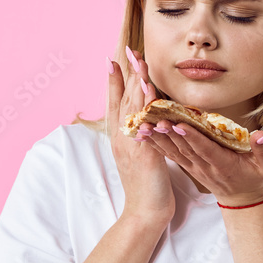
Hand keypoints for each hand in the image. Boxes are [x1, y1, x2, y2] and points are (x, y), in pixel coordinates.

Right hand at [107, 47, 174, 223]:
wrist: (145, 213)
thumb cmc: (147, 187)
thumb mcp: (142, 156)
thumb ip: (141, 138)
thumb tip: (146, 123)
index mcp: (121, 138)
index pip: (115, 103)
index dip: (113, 81)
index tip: (113, 60)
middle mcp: (122, 138)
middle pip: (123, 99)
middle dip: (126, 73)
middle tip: (128, 49)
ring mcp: (131, 144)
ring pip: (132, 107)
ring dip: (135, 82)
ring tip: (138, 60)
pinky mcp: (144, 152)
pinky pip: (145, 123)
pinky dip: (147, 105)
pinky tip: (150, 89)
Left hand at [137, 118, 262, 206]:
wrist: (242, 197)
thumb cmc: (255, 176)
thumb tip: (261, 135)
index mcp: (223, 164)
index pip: (206, 149)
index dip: (192, 138)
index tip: (180, 125)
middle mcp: (205, 166)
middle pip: (185, 148)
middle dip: (169, 133)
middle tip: (155, 118)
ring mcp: (194, 167)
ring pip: (174, 151)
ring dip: (158, 137)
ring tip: (143, 124)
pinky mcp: (188, 166)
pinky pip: (170, 154)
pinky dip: (156, 143)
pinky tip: (143, 133)